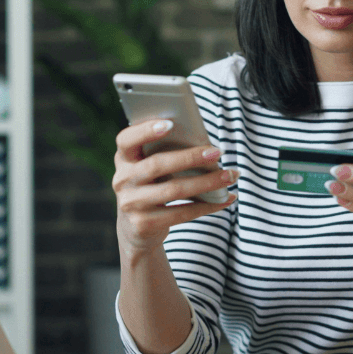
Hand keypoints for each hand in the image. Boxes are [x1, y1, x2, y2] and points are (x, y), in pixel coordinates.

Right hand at [113, 119, 236, 254]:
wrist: (135, 229)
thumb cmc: (151, 187)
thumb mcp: (148, 169)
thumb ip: (163, 154)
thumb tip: (204, 145)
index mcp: (123, 159)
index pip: (126, 140)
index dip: (145, 131)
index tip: (170, 124)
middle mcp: (122, 180)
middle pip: (157, 165)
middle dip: (190, 157)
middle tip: (217, 153)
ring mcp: (130, 204)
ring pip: (174, 190)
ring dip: (207, 182)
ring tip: (230, 176)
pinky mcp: (143, 224)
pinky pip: (181, 213)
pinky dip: (208, 206)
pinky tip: (225, 199)